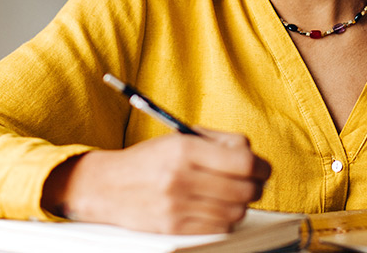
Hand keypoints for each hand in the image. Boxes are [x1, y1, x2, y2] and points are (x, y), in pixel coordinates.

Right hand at [42, 129, 271, 234]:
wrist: (107, 186)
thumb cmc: (146, 161)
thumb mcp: (177, 139)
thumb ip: (216, 143)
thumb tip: (251, 155)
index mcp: (184, 149)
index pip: (243, 161)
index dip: (260, 165)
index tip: (260, 167)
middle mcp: (181, 177)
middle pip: (245, 189)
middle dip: (254, 186)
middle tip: (250, 183)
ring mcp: (178, 205)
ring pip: (236, 211)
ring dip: (239, 204)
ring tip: (228, 196)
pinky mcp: (175, 227)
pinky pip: (219, 228)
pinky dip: (224, 220)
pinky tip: (215, 209)